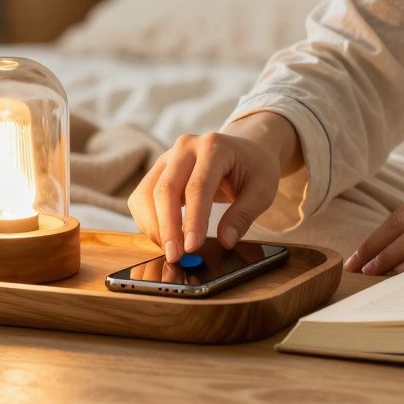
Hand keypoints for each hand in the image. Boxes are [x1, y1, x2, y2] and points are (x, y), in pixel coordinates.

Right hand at [127, 112, 301, 261]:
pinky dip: (148, 221)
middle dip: (167, 227)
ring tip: (172, 250)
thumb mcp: (262, 190)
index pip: (198, 186)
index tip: (192, 247)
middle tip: (175, 257)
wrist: (245, 149)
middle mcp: (185, 147)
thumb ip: (244, 215)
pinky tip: (165, 236)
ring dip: (154, 226)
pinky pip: (142, 197)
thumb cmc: (254, 168)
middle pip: (166, 189)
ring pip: (147, 194)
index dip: (193, 219)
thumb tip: (226, 241)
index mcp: (214, 147)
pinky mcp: (158, 170)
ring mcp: (168, 157)